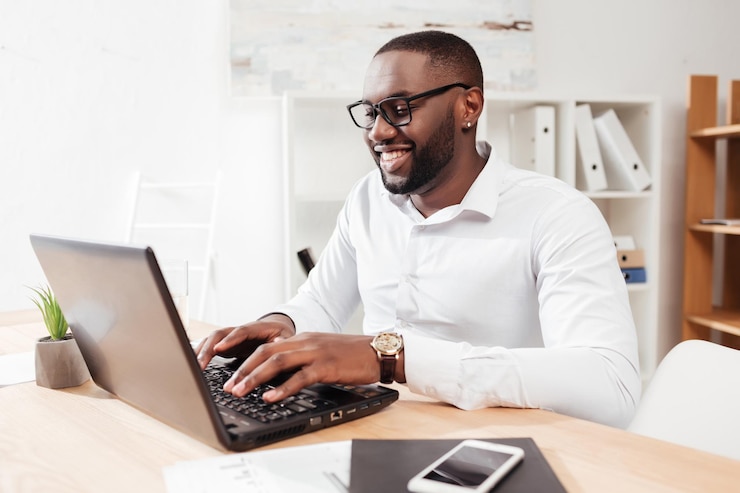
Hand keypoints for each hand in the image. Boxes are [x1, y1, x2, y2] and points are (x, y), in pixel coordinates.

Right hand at [195, 314, 295, 369]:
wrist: (275, 328)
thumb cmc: (280, 333)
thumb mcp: (285, 336)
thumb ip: (282, 341)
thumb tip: (279, 343)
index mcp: (255, 328)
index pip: (241, 331)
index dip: (230, 340)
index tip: (219, 349)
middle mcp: (239, 331)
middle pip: (219, 335)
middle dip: (208, 349)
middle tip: (199, 365)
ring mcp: (231, 338)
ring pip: (212, 341)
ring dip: (201, 352)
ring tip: (193, 367)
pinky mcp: (226, 346)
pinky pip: (210, 348)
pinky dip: (201, 355)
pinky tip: (192, 365)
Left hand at [222, 332, 379, 402]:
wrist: (378, 351)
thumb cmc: (352, 355)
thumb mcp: (322, 352)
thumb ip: (301, 358)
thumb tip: (279, 375)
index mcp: (302, 339)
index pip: (266, 346)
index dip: (245, 360)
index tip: (230, 375)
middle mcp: (305, 342)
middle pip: (265, 352)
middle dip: (243, 370)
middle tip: (227, 387)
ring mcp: (315, 353)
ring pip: (277, 362)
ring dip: (255, 378)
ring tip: (240, 392)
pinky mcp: (327, 366)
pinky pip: (300, 377)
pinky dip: (282, 388)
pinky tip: (269, 397)